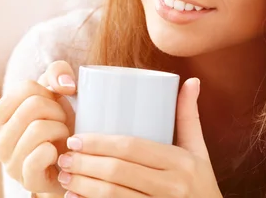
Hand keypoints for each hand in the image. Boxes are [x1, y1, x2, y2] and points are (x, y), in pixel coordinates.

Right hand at [0, 60, 77, 194]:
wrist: (71, 160)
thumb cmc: (59, 123)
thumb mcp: (56, 91)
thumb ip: (57, 72)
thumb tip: (65, 84)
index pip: (25, 88)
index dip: (48, 93)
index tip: (52, 106)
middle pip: (33, 106)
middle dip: (57, 111)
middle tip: (60, 123)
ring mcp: (10, 164)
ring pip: (38, 128)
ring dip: (61, 130)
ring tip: (61, 137)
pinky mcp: (27, 180)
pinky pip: (41, 154)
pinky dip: (56, 150)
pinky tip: (57, 154)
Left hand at [56, 78, 221, 197]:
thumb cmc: (201, 184)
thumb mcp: (199, 151)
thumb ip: (189, 116)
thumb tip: (192, 80)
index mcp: (182, 162)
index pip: (132, 147)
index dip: (99, 142)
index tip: (75, 139)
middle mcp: (173, 186)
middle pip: (118, 170)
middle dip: (85, 164)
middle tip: (64, 158)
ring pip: (113, 195)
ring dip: (83, 186)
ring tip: (64, 177)